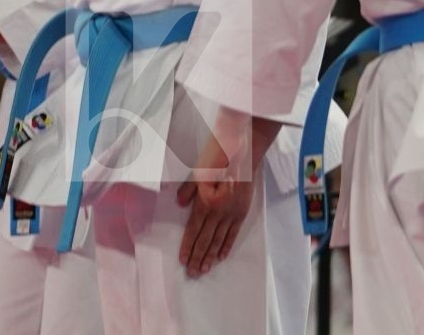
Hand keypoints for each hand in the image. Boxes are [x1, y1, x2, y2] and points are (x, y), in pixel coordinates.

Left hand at [176, 122, 255, 277]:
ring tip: (204, 269)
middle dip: (198, 257)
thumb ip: (188, 189)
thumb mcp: (197, 170)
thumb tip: (180, 204)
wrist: (243, 150)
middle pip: (206, 239)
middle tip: (192, 273)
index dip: (188, 246)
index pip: (195, 230)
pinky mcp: (243, 211)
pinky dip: (227, 246)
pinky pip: (233, 233)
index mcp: (207, 202)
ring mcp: (233, 213)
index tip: (183, 260)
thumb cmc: (217, 156)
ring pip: (220, 240)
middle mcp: (220, 211)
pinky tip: (221, 256)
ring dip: (211, 256)